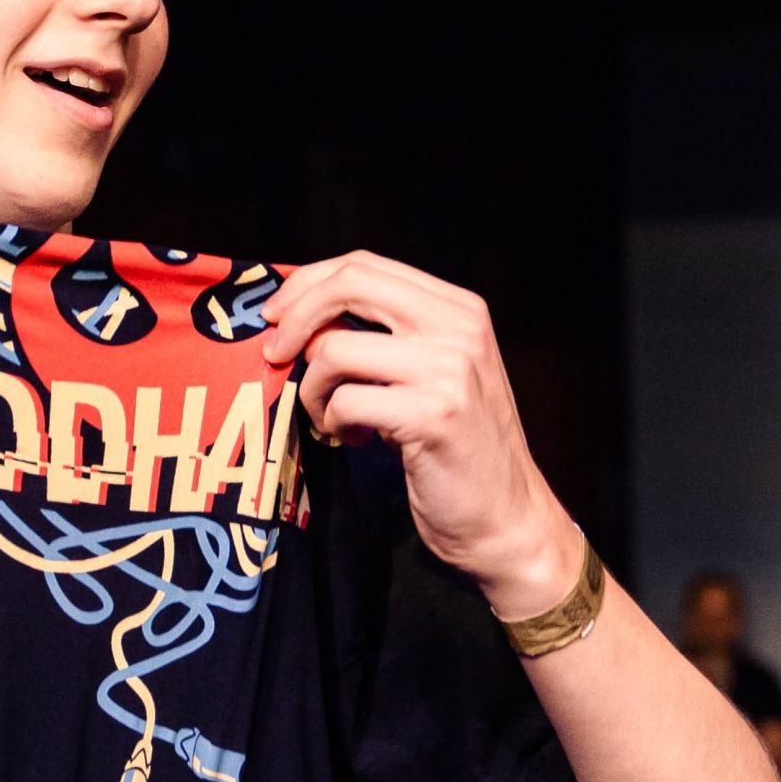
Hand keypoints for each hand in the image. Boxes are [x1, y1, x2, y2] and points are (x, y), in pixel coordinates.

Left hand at [259, 250, 578, 615]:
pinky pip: (345, 402)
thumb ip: (386, 335)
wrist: (506, 517)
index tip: (277, 314)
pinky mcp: (432, 415)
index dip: (309, 283)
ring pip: (335, 350)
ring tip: (328, 415)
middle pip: (349, 286)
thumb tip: (299, 316)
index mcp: (459, 309)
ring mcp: (449, 370)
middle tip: (274, 352)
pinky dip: (332, 422)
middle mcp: (459, 329)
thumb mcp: (433, 371)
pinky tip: (354, 438)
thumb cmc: (456, 446)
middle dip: (295, 316)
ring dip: (312, 388)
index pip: (366, 265)